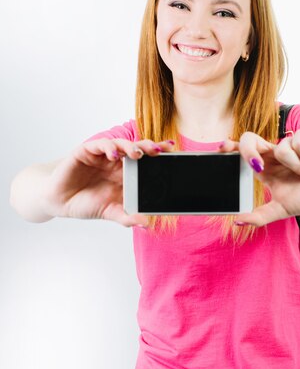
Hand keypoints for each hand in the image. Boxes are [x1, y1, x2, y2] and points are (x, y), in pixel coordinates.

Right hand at [41, 138, 174, 226]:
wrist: (59, 202)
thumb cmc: (86, 203)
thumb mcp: (110, 212)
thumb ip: (127, 217)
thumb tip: (147, 223)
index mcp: (126, 173)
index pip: (146, 161)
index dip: (158, 155)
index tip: (172, 152)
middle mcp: (116, 162)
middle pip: (137, 149)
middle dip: (149, 147)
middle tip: (159, 150)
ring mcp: (102, 155)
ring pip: (120, 145)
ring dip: (130, 147)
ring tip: (138, 154)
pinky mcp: (86, 152)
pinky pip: (100, 146)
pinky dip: (108, 148)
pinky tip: (113, 155)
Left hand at [220, 129, 299, 225]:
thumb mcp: (282, 209)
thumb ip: (260, 216)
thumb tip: (237, 222)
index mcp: (264, 168)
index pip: (241, 153)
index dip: (230, 147)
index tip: (222, 149)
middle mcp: (273, 154)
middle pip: (249, 139)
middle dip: (250, 150)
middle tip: (258, 165)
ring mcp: (288, 144)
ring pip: (280, 149)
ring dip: (296, 168)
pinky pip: (298, 143)